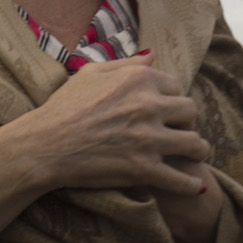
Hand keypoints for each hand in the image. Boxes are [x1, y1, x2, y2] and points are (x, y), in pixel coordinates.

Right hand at [13, 55, 210, 199]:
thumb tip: (151, 55)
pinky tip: (195, 186)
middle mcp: (148, 105)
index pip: (175, 85)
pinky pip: (180, 179)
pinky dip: (191, 185)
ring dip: (198, 150)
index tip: (170, 110)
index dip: (173, 98)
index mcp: (138, 79)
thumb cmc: (62, 107)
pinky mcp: (143, 168)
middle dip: (188, 121)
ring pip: (194, 143)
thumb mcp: (90, 73)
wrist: (44, 144)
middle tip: (182, 131)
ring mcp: (148, 138)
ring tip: (196, 154)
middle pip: (190, 111)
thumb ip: (125, 64)